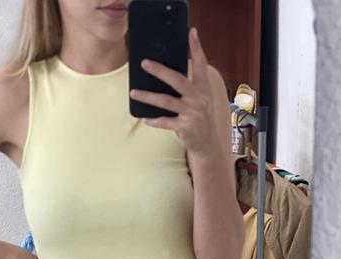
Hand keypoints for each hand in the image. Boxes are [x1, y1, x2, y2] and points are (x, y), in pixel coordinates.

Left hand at [129, 27, 223, 157]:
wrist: (207, 144)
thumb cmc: (199, 117)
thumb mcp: (199, 99)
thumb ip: (189, 86)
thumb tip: (165, 73)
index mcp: (203, 87)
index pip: (201, 63)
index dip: (196, 47)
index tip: (191, 32)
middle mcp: (199, 98)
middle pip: (177, 79)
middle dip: (160, 70)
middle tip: (144, 63)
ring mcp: (192, 112)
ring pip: (166, 101)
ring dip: (148, 96)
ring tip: (133, 92)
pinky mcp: (185, 127)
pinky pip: (165, 122)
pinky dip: (154, 120)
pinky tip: (145, 118)